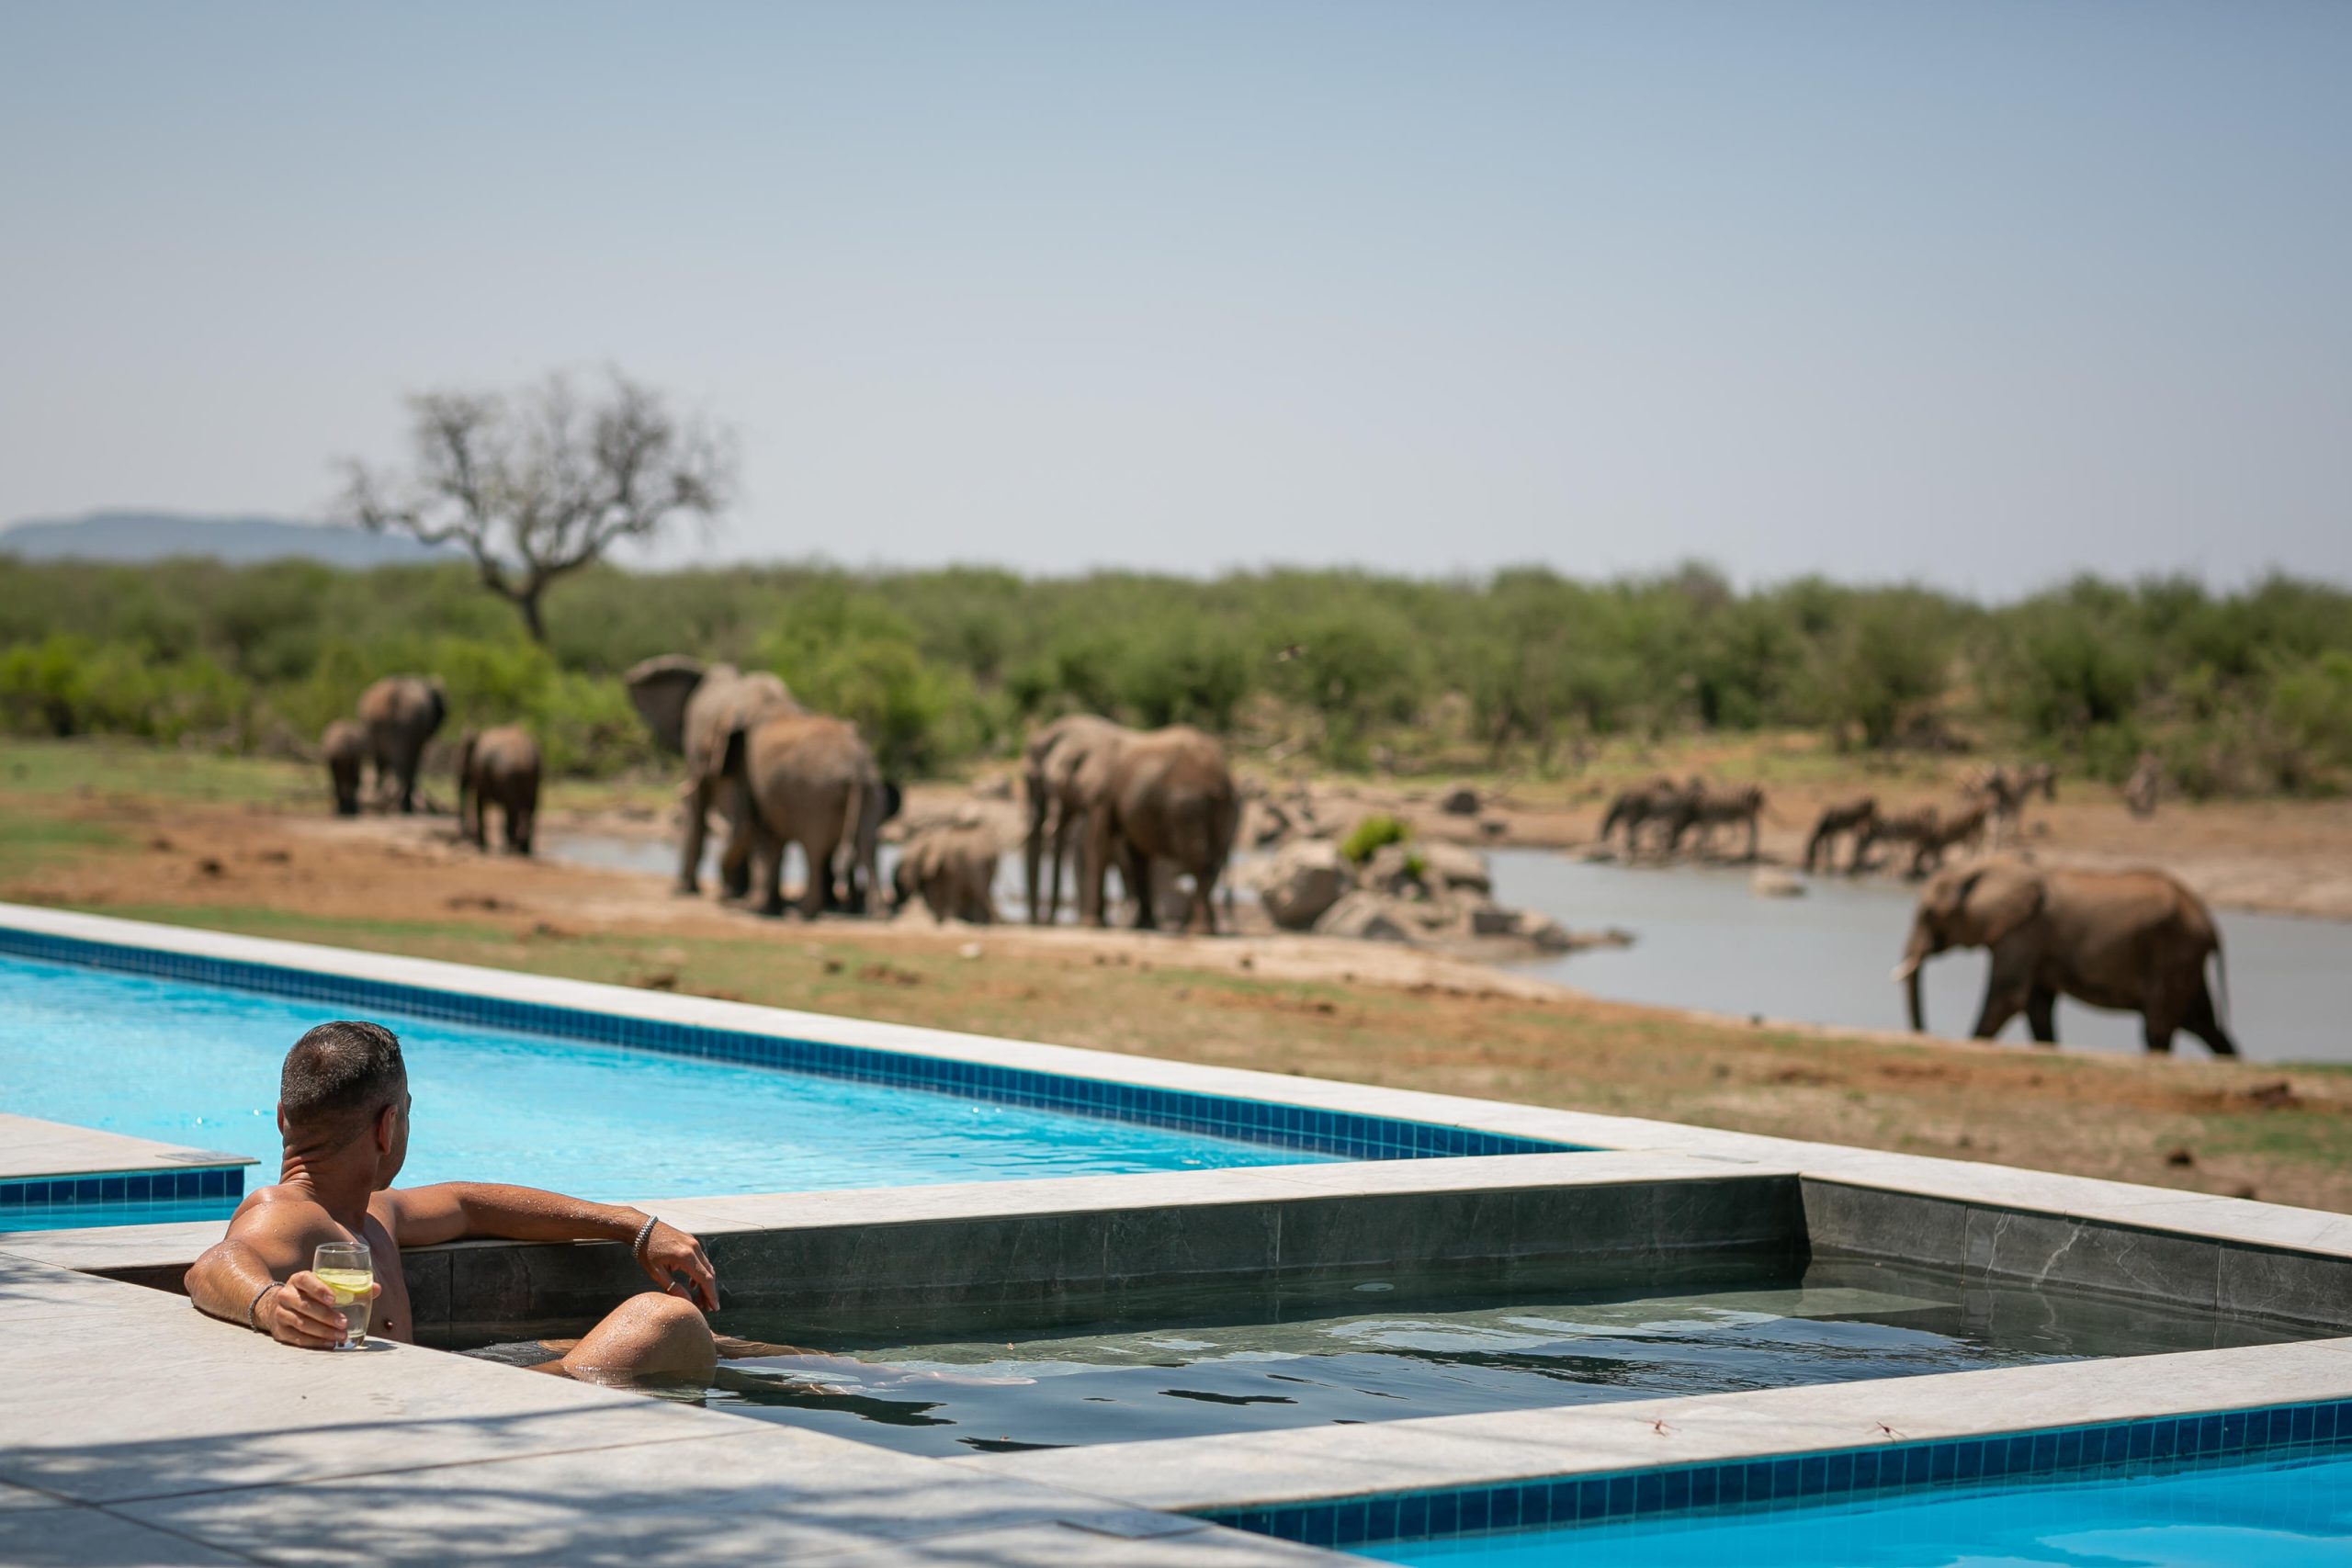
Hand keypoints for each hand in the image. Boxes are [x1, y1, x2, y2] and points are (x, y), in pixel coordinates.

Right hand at [262, 1270, 376, 1349]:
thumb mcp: (324, 1286)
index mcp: (298, 1279)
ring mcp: (280, 1313)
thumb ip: (350, 1286)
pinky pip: (297, 1338)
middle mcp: (286, 1295)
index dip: (319, 1289)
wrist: (278, 1306)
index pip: (306, 1281)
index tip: (334, 1299)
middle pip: (305, 1306)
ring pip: (301, 1323)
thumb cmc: (311, 1294)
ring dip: (323, 1331)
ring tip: (341, 1336)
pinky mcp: (280, 1331)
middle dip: (326, 1316)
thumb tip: (376, 1289)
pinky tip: (330, 1343)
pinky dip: (314, 1342)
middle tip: (345, 1322)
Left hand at [637, 1220, 717, 1311]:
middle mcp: (694, 1248)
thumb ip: (672, 1288)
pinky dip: (700, 1273)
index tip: (714, 1308)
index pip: (705, 1279)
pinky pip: (701, 1260)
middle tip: (707, 1308)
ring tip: (700, 1299)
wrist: (642, 1227)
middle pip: (709, 1274)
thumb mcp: (656, 1272)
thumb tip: (687, 1302)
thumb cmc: (646, 1250)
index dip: (711, 1295)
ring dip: (705, 1283)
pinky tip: (692, 1284)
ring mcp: (694, 1243)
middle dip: (709, 1292)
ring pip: (706, 1266)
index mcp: (686, 1256)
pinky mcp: (691, 1241)